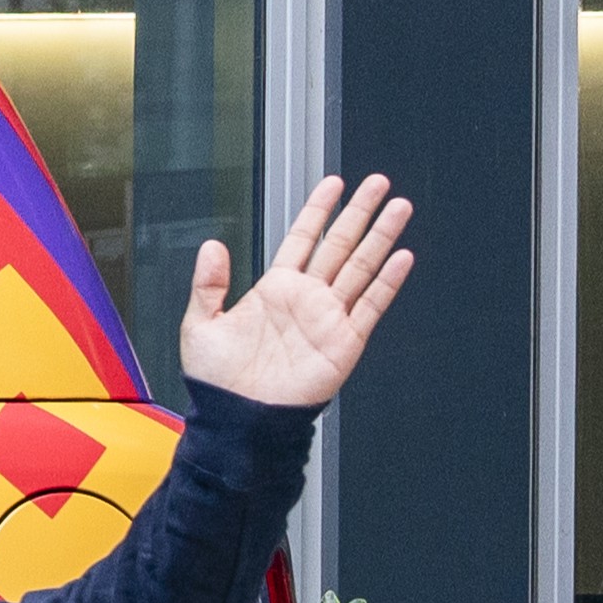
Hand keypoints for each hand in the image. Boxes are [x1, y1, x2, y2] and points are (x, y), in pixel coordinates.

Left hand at [182, 173, 413, 410]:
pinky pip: (371, 306)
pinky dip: (387, 282)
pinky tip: (402, 257)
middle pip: (340, 245)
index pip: (301, 239)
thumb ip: (208, 284)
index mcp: (274, 290)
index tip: (333, 184)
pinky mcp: (345, 341)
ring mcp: (328, 317)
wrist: (239, 418)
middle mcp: (306, 299)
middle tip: (378, 183)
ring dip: (381, 238)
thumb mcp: (201, 325)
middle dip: (359, 212)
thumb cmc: (218, 380)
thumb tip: (211, 246)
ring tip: (398, 208)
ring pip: (361, 267)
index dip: (317, 211)